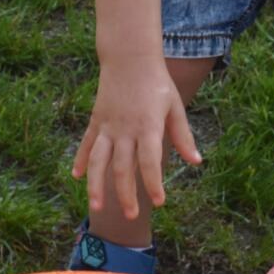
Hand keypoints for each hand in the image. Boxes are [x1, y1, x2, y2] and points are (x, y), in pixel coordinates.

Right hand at [73, 56, 201, 219]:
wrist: (129, 57)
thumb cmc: (157, 83)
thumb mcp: (175, 107)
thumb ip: (183, 136)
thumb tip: (196, 162)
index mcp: (147, 126)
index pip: (149, 161)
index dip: (153, 183)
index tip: (159, 202)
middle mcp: (125, 129)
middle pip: (122, 167)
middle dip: (126, 194)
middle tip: (131, 216)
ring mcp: (107, 126)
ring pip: (98, 160)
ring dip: (96, 185)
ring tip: (96, 207)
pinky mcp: (96, 121)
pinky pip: (87, 144)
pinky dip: (81, 160)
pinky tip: (77, 177)